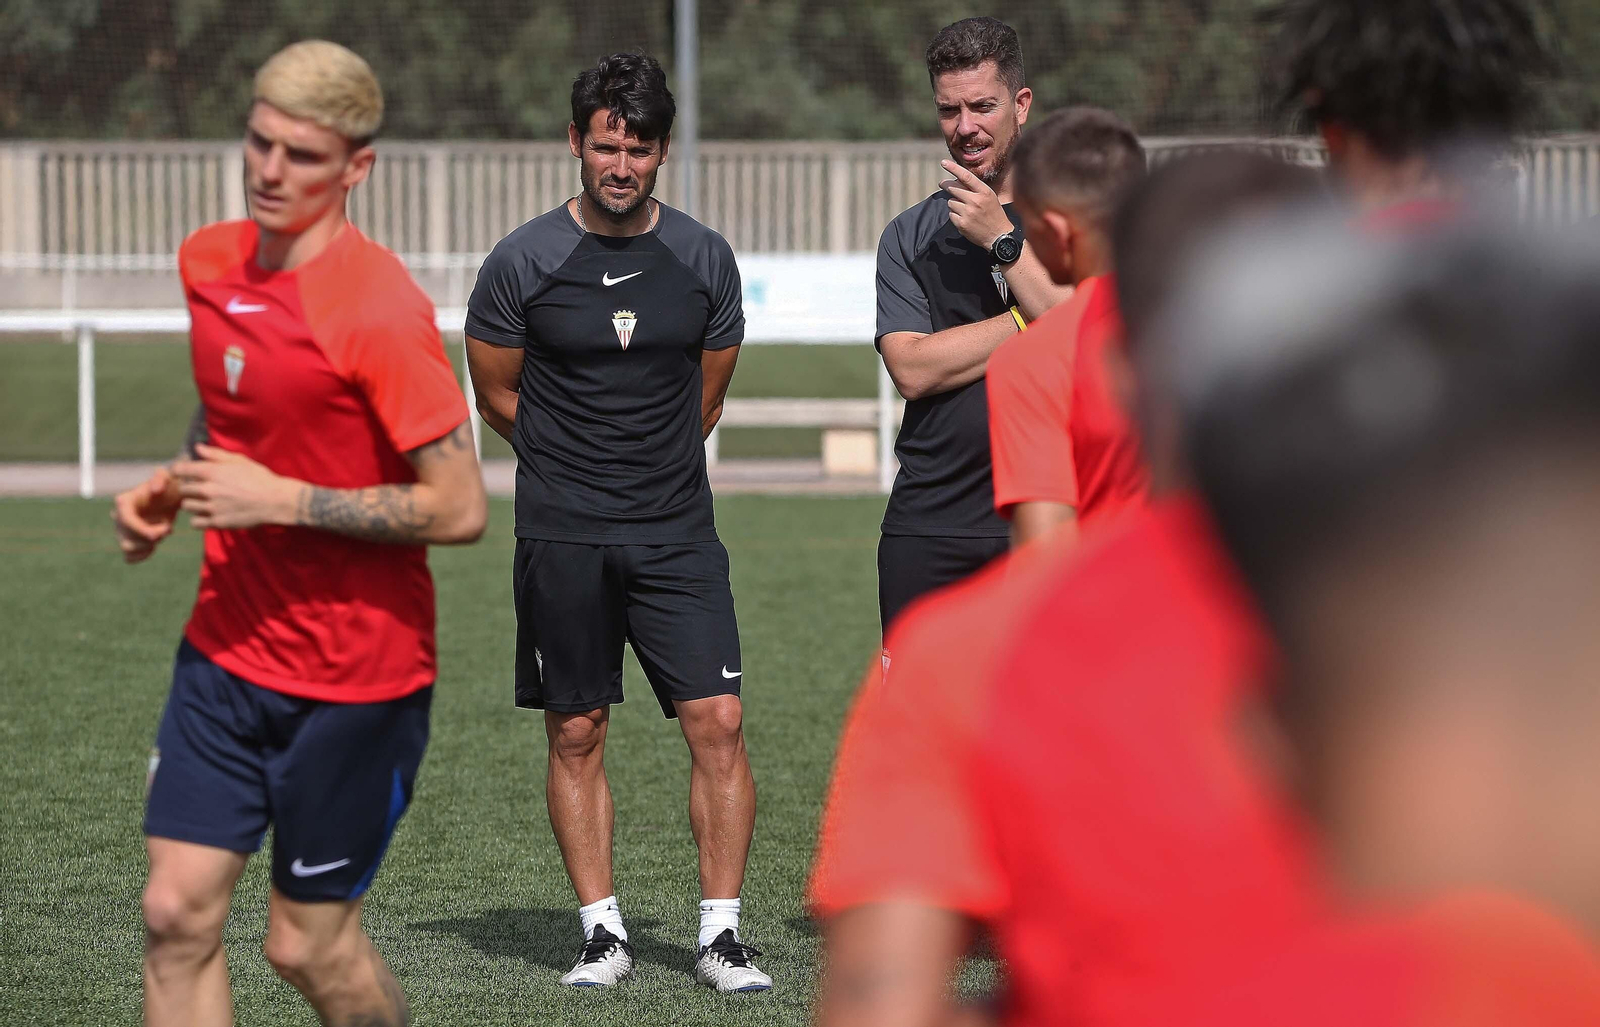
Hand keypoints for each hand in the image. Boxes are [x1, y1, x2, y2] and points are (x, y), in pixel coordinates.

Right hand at [112, 468, 181, 563]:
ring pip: (127, 548)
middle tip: (168, 529)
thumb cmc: (169, 486)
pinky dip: (142, 556)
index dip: (144, 529)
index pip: (126, 521)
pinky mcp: (130, 540)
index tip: (165, 528)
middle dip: (150, 538)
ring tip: (163, 534)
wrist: (172, 497)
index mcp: (124, 502)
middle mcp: (118, 517)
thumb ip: (161, 478)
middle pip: (126, 539)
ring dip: (148, 546)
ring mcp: (122, 530)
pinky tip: (154, 546)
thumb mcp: (168, 478)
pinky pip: (129, 557)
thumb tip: (155, 489)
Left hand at [173, 444, 298, 530]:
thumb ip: (216, 455)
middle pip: (183, 489)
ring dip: (193, 503)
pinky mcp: (217, 522)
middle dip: (189, 487)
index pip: (180, 469)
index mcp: (211, 471)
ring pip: (186, 506)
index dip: (179, 470)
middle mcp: (207, 489)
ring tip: (204, 503)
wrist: (275, 501)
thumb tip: (197, 448)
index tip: (184, 472)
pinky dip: (198, 519)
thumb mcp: (239, 461)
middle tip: (199, 488)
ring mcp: (211, 507)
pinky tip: (207, 515)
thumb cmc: (259, 478)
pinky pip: (194, 522)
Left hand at [940, 159, 1013, 250]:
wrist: (998, 236)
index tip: (943, 162)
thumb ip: (974, 188)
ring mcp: (968, 213)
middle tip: (942, 183)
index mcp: (984, 192)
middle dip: (946, 185)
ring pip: (950, 202)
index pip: (966, 176)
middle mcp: (975, 201)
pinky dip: (955, 215)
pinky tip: (965, 218)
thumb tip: (955, 180)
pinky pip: (951, 214)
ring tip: (965, 209)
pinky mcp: (961, 224)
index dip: (953, 168)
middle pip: (953, 188)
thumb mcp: (989, 197)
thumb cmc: (993, 213)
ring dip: (954, 203)